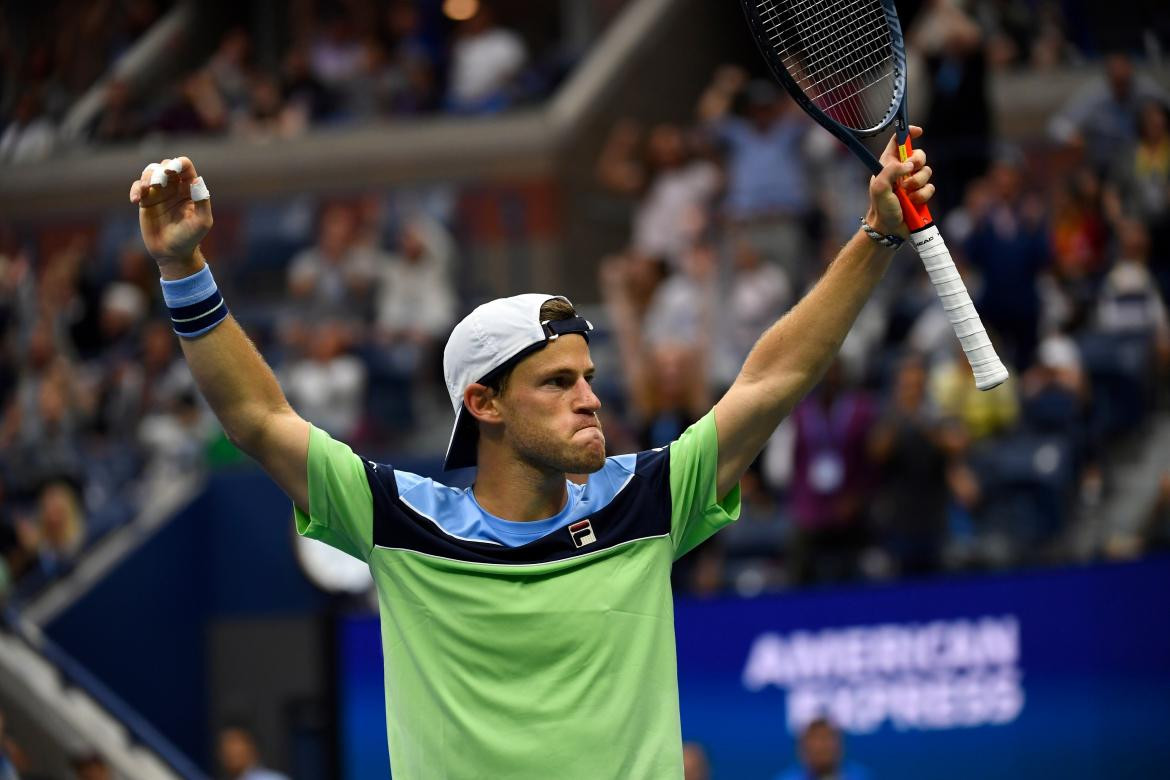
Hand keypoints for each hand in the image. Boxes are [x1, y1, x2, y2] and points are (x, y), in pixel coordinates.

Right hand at [129, 156, 212, 277]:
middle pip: (165, 165)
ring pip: (150, 172)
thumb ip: (202, 201)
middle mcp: (175, 187)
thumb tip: (198, 180)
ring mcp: (159, 193)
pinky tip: (135, 199)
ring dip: (147, 177)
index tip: (171, 170)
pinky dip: (135, 189)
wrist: (172, 253)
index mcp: (190, 189)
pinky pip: (138, 187)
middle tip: (157, 184)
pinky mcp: (146, 200)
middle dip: (160, 170)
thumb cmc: (190, 237)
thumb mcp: (202, 221)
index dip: (178, 163)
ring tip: (147, 189)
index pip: (185, 167)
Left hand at [865, 126, 933, 236]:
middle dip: (918, 161)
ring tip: (907, 194)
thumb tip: (908, 164)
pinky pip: (930, 187)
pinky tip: (913, 202)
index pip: (898, 142)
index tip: (918, 132)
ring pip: (927, 171)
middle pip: (919, 154)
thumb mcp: (879, 187)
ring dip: (918, 182)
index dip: (908, 133)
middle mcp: (902, 171)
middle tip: (910, 171)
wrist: (889, 228)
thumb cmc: (880, 207)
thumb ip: (891, 171)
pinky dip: (923, 195)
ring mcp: (913, 182)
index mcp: (888, 164)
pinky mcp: (922, 193)